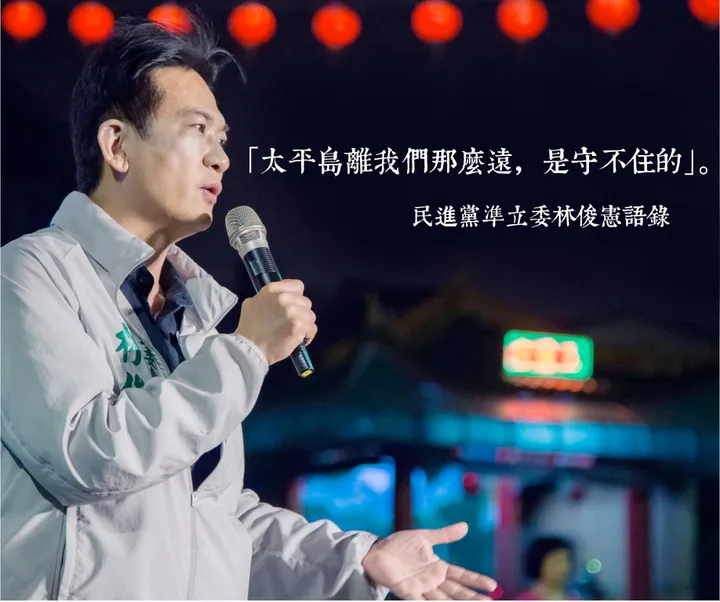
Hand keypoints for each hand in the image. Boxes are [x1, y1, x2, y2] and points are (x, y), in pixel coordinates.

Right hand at [235, 279, 316, 364]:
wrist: (250, 348)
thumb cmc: (249, 328)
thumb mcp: (251, 303)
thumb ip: (266, 297)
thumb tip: (275, 298)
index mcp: (273, 290)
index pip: (298, 286)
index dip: (297, 296)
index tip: (293, 305)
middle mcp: (285, 298)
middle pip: (306, 302)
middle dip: (301, 312)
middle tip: (291, 322)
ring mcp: (293, 312)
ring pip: (310, 315)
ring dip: (305, 324)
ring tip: (294, 331)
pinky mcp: (299, 327)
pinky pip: (312, 328)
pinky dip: (308, 335)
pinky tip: (300, 339)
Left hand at [361, 522, 496, 599]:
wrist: (375, 551)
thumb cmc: (398, 544)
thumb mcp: (424, 537)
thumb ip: (445, 535)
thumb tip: (465, 526)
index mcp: (438, 566)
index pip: (462, 575)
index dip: (476, 580)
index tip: (493, 586)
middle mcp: (432, 579)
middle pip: (457, 591)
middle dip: (473, 598)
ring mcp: (421, 587)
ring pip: (444, 600)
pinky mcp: (407, 591)